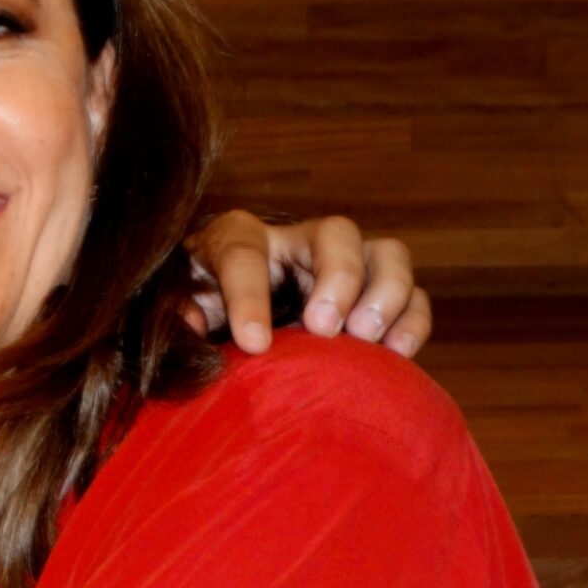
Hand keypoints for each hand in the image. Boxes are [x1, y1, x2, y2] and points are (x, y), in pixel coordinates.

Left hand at [183, 210, 430, 357]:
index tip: (254, 344)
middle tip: (324, 328)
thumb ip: (174, 314)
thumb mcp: (174, 311)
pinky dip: (412, 321)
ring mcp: (345, 266)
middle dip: (336, 277)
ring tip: (366, 338)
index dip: (249, 297)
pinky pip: (413, 296)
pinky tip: (397, 354)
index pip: (244, 254)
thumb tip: (189, 325)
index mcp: (237, 240)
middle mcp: (297, 243)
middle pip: (334, 233)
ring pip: (387, 253)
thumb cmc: (194, 314)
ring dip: (385, 292)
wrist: (225, 332)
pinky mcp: (376, 296)